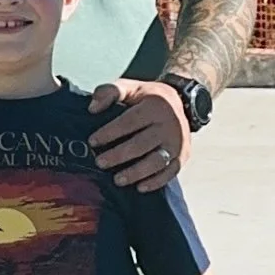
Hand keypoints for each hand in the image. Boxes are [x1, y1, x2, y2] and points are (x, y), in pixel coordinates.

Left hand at [89, 77, 192, 191]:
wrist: (181, 103)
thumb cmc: (148, 98)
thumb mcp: (130, 87)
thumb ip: (109, 92)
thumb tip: (92, 108)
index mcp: (155, 106)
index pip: (129, 121)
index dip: (110, 132)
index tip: (92, 141)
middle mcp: (169, 124)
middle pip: (142, 144)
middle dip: (119, 155)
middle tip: (100, 163)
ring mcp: (178, 142)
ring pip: (157, 161)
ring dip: (137, 172)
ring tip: (117, 179)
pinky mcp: (182, 156)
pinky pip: (171, 172)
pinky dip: (156, 182)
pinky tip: (140, 187)